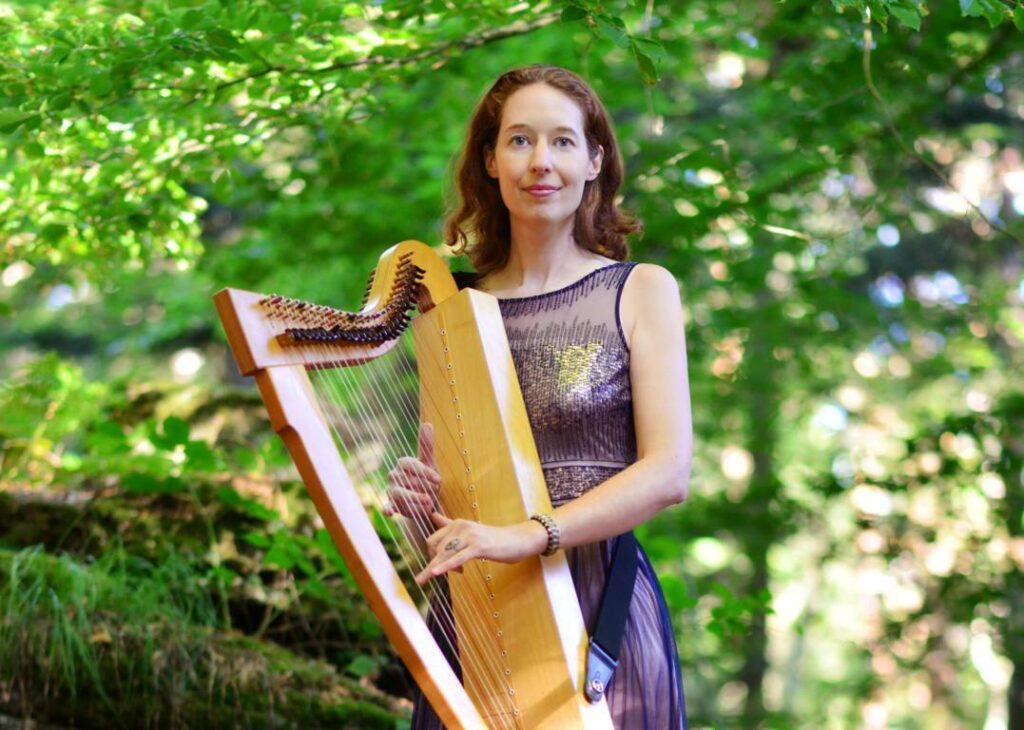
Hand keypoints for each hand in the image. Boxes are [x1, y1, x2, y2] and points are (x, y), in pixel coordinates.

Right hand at [383, 422, 440, 523]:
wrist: (426, 502)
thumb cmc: (428, 480)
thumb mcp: (430, 463)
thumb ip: (427, 446)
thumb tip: (428, 423)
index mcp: (403, 463)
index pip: (410, 464)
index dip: (424, 472)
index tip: (438, 479)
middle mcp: (394, 475)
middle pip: (406, 479)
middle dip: (422, 486)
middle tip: (434, 492)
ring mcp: (391, 490)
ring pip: (400, 493)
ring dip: (414, 498)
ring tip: (428, 503)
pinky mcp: (391, 504)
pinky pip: (387, 506)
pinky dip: (387, 509)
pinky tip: (389, 512)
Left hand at [414, 512, 548, 585]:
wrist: (517, 540)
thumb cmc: (493, 539)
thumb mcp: (469, 531)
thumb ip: (449, 524)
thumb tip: (432, 515)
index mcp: (457, 523)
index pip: (433, 540)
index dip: (433, 555)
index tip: (441, 566)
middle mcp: (461, 526)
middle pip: (436, 548)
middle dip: (438, 563)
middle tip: (455, 573)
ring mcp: (470, 536)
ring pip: (444, 553)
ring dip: (434, 568)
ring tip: (422, 580)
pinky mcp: (478, 546)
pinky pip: (458, 557)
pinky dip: (445, 565)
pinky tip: (435, 573)